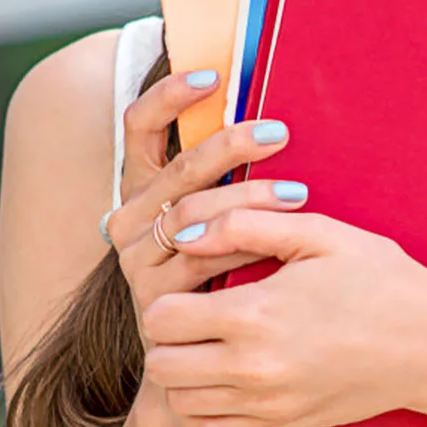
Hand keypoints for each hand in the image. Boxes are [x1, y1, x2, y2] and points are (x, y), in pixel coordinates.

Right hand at [106, 68, 307, 342]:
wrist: (194, 352)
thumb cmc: (219, 268)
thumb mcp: (217, 213)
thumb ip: (226, 171)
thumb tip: (270, 107)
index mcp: (139, 183)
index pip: (140, 124)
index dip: (169, 96)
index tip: (213, 74)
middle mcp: (128, 217)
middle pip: (179, 168)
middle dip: (231, 146)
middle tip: (280, 133)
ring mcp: (136, 260)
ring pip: (194, 214)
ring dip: (248, 199)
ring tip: (297, 193)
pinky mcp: (154, 299)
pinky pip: (203, 261)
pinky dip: (244, 248)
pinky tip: (280, 243)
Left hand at [139, 209, 426, 426]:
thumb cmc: (381, 279)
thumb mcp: (319, 234)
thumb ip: (246, 224)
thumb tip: (185, 232)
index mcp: (254, 313)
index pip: (161, 317)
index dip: (168, 296)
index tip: (194, 286)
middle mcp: (252, 366)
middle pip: (160, 364)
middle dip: (167, 337)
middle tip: (195, 316)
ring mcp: (266, 402)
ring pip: (179, 401)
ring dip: (181, 373)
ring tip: (210, 346)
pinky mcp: (282, 425)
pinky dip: (201, 411)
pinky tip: (222, 381)